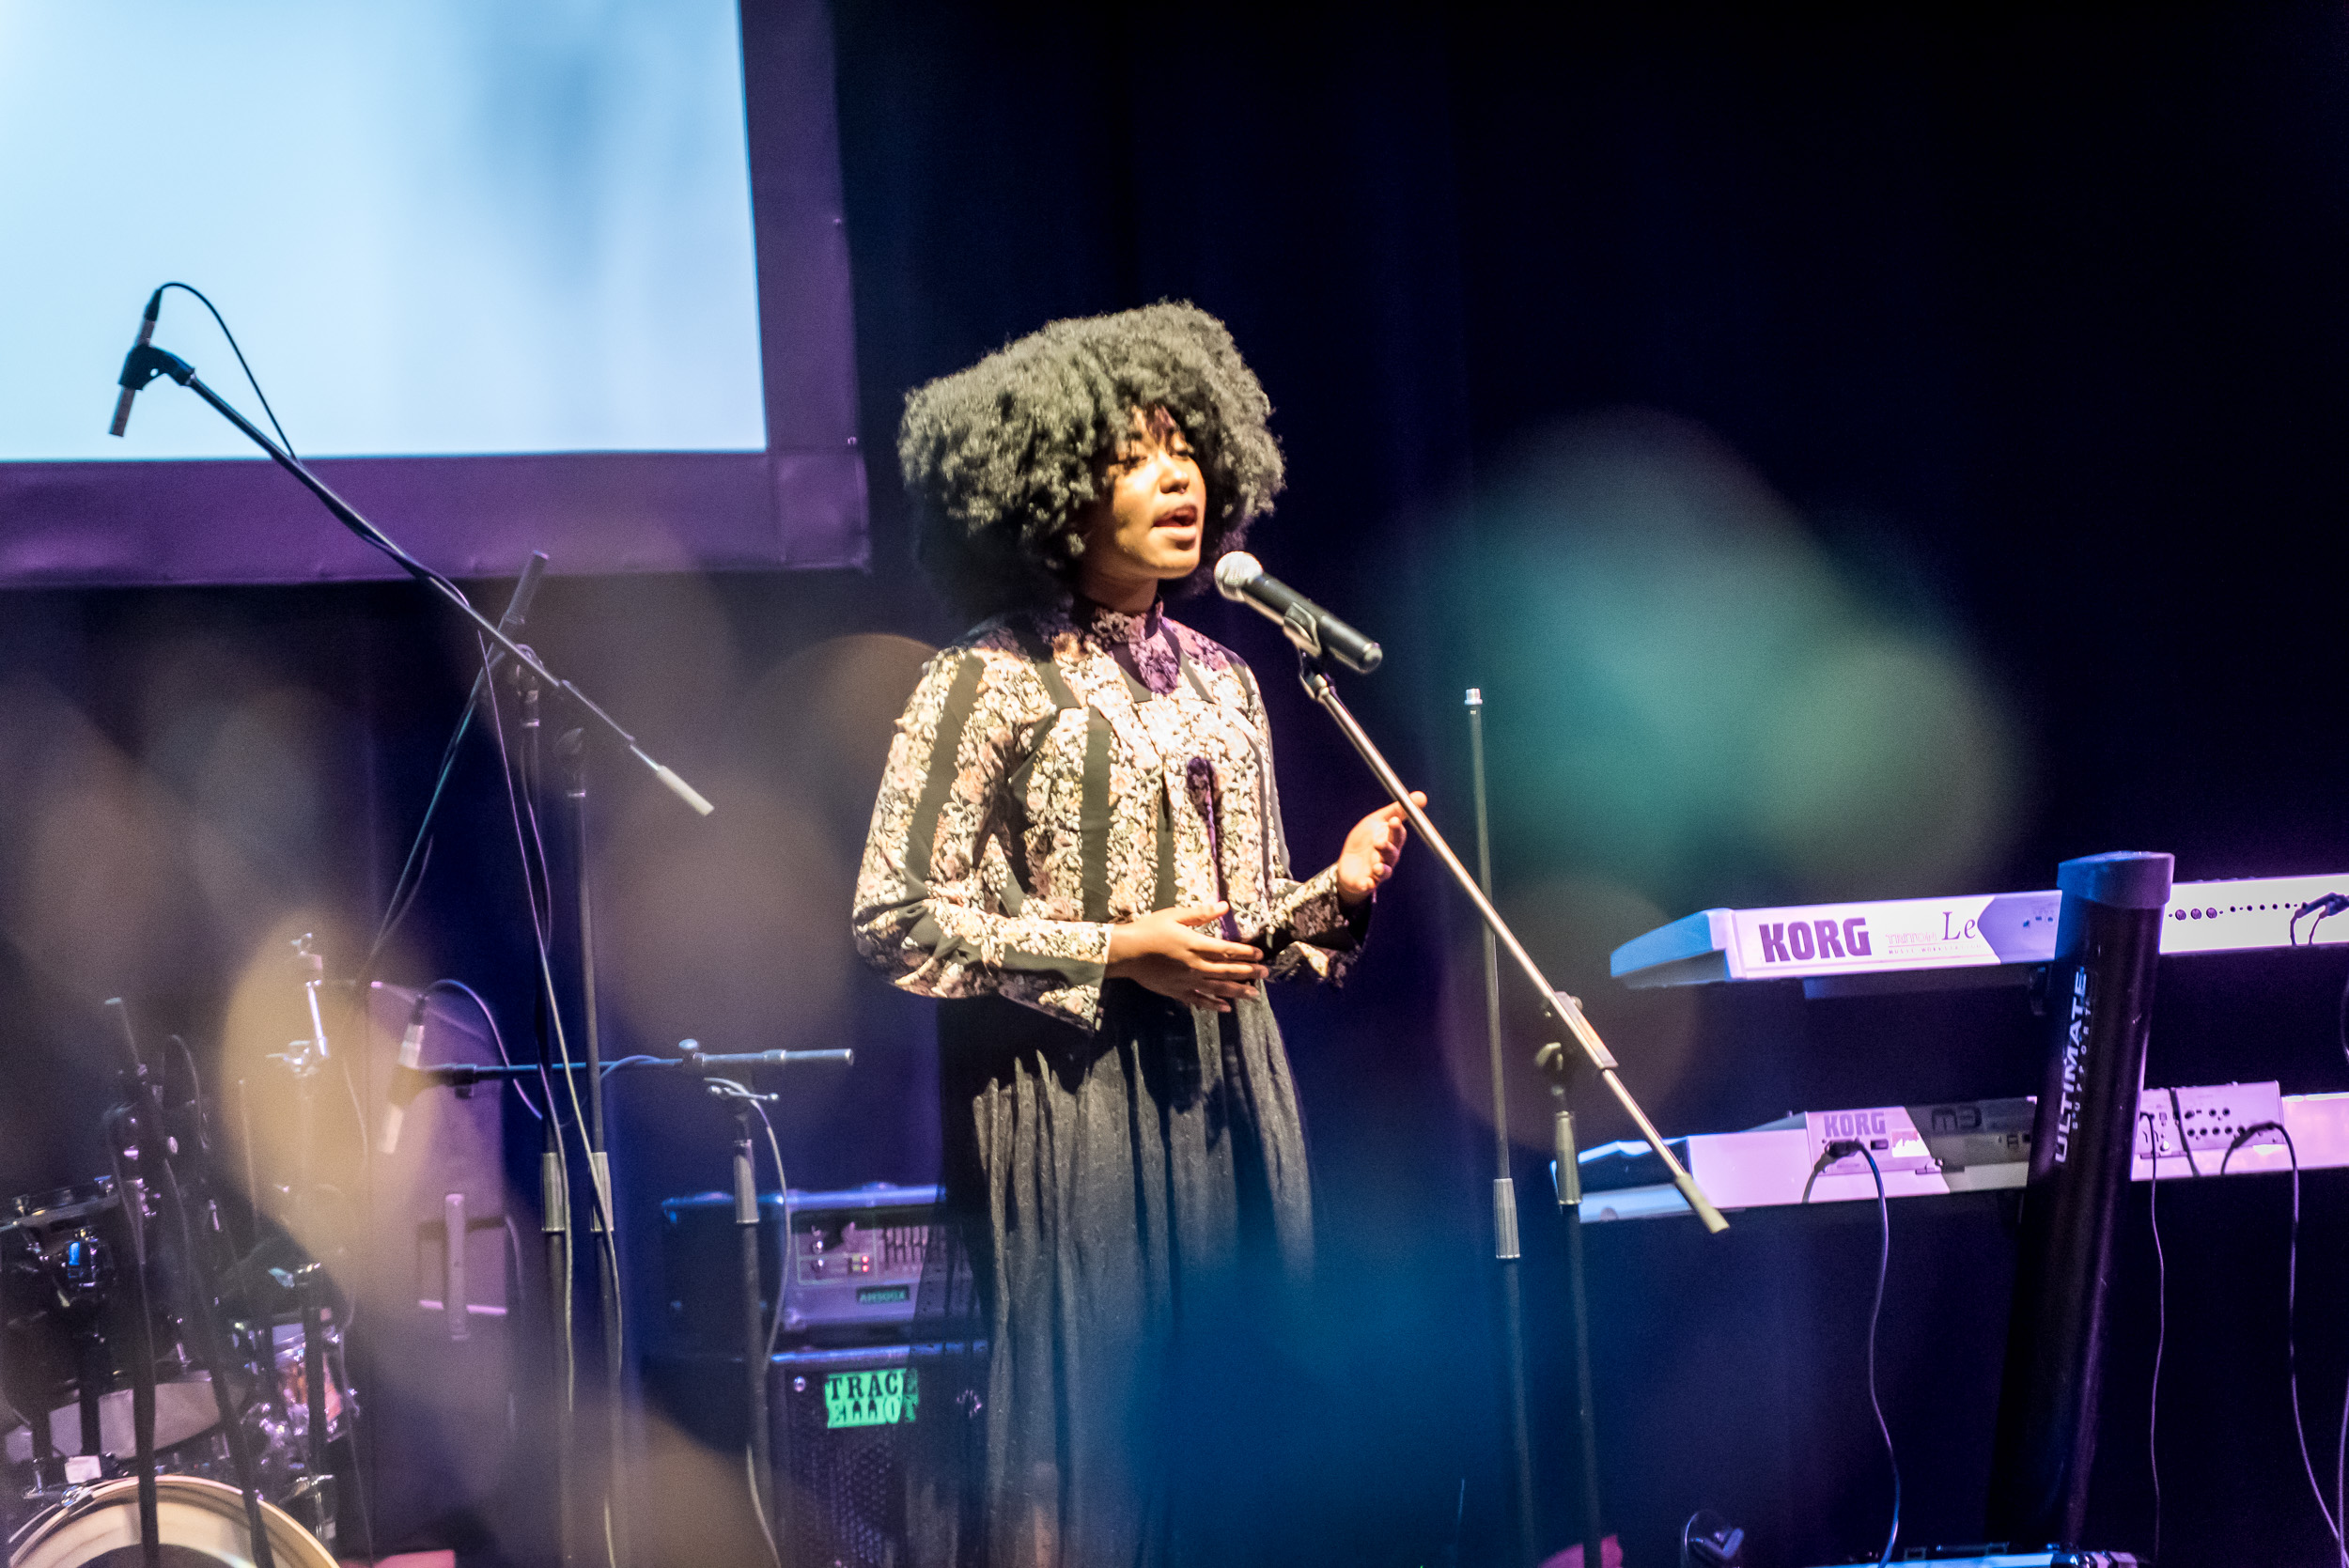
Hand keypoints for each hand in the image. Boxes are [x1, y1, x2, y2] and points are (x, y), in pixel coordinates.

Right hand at [1106, 902, 1267, 1012]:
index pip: (1227, 950)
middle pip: (1227, 970)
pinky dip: (1214, 1004)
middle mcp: (1195, 965)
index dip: (1246, 953)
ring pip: (1218, 987)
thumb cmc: (1149, 930)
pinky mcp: (1177, 992)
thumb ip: (1200, 913)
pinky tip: (1226, 1008)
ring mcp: (1187, 981)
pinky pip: (1199, 1000)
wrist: (1126, 953)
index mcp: (1195, 945)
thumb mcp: (1174, 916)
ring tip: (1254, 994)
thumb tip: (1224, 906)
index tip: (1260, 955)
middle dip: (1248, 972)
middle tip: (1265, 974)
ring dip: (1238, 991)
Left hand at [1337, 792, 1424, 906]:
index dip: (1396, 829)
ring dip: (1381, 869)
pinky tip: (1366, 883)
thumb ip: (1396, 810)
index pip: (1398, 835)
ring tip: (1376, 866)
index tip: (1393, 821)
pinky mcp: (1365, 882)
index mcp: (1391, 841)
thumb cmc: (1366, 840)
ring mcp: (1377, 871)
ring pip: (1383, 871)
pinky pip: (1368, 885)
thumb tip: (1421, 796)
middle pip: (1392, 854)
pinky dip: (1367, 884)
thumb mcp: (1377, 821)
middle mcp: (1387, 858)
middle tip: (1379, 842)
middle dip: (1387, 848)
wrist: (1349, 863)